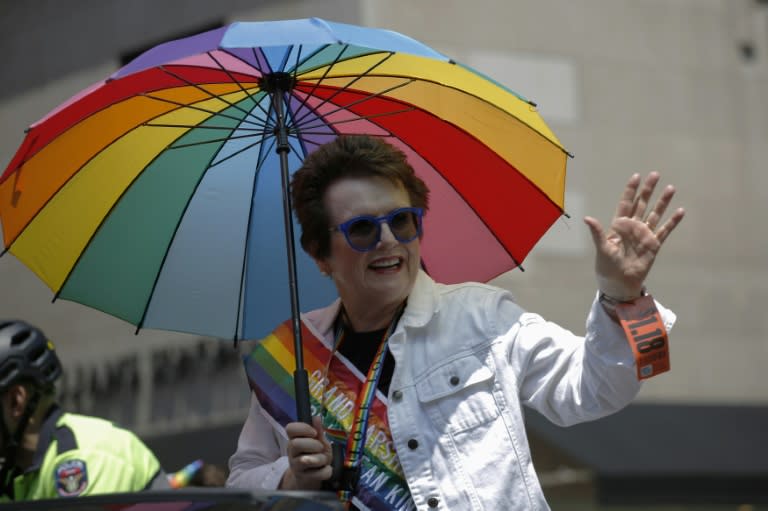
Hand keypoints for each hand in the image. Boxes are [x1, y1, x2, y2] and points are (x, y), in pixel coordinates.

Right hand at [280, 416, 332, 489]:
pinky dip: (326, 471)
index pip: (290, 428)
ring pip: (305, 460)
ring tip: (324, 459)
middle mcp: (291, 451)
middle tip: (320, 447)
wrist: (311, 476)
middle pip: (295, 444)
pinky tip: (326, 468)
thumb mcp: (319, 441)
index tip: (314, 432)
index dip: (303, 428)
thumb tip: (316, 417)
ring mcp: (295, 465)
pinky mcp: (303, 478)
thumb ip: (318, 430)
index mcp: (294, 438)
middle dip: (313, 445)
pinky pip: (317, 474)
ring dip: (321, 458)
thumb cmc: (315, 453)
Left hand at [584, 172, 684, 298]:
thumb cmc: (607, 267)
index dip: (631, 190)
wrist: (619, 284)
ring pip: (655, 214)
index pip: (626, 204)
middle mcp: (633, 227)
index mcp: (618, 226)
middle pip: (642, 204)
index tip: (636, 176)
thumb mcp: (602, 249)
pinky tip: (680, 211)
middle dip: (648, 190)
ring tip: (671, 188)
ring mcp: (644, 235)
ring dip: (663, 202)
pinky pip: (665, 231)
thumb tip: (587, 218)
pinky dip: (672, 222)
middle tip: (655, 174)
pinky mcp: (654, 245)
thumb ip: (597, 233)